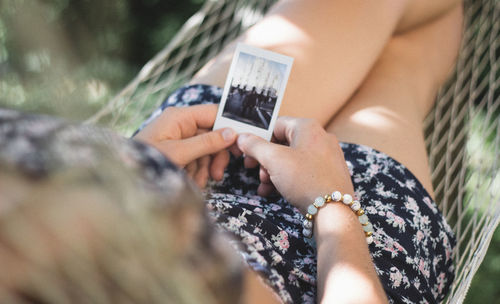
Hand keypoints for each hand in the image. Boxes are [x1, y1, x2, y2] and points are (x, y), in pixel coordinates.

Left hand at [134, 104, 236, 186]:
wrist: (124, 181)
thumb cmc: (146, 162)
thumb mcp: (179, 153)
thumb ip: (206, 143)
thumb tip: (231, 133)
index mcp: (180, 117)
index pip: (214, 113)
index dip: (229, 127)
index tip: (240, 145)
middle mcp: (180, 124)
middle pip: (212, 134)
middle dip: (215, 156)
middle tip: (217, 175)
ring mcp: (177, 138)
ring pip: (205, 150)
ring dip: (205, 168)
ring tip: (197, 183)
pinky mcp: (176, 151)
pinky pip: (195, 158)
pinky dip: (196, 171)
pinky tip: (190, 182)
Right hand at [237, 117, 353, 213]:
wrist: (333, 211)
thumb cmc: (305, 180)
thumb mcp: (274, 160)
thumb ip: (255, 146)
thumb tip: (243, 137)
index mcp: (308, 127)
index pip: (276, 124)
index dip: (259, 138)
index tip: (248, 152)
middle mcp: (320, 137)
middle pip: (283, 143)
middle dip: (265, 159)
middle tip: (255, 171)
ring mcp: (326, 156)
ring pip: (291, 159)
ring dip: (273, 171)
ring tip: (265, 186)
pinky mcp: (328, 173)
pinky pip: (302, 171)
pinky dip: (287, 178)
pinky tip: (273, 191)